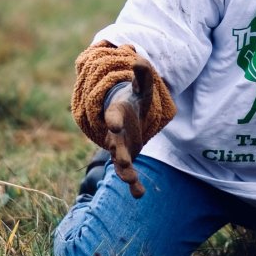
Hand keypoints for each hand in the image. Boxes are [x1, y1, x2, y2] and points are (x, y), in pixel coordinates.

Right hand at [103, 57, 153, 198]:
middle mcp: (115, 134)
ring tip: (132, 181)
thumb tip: (143, 61)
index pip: (112, 117)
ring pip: (119, 162)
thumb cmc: (132, 100)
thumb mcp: (141, 88)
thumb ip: (142, 77)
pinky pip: (128, 174)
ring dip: (125, 172)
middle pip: (114, 144)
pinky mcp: (126, 158)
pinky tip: (139, 194)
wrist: (125, 115)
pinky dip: (133, 184)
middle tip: (122, 160)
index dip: (113, 120)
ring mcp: (119, 148)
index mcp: (116, 115)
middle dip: (118, 152)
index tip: (113, 124)